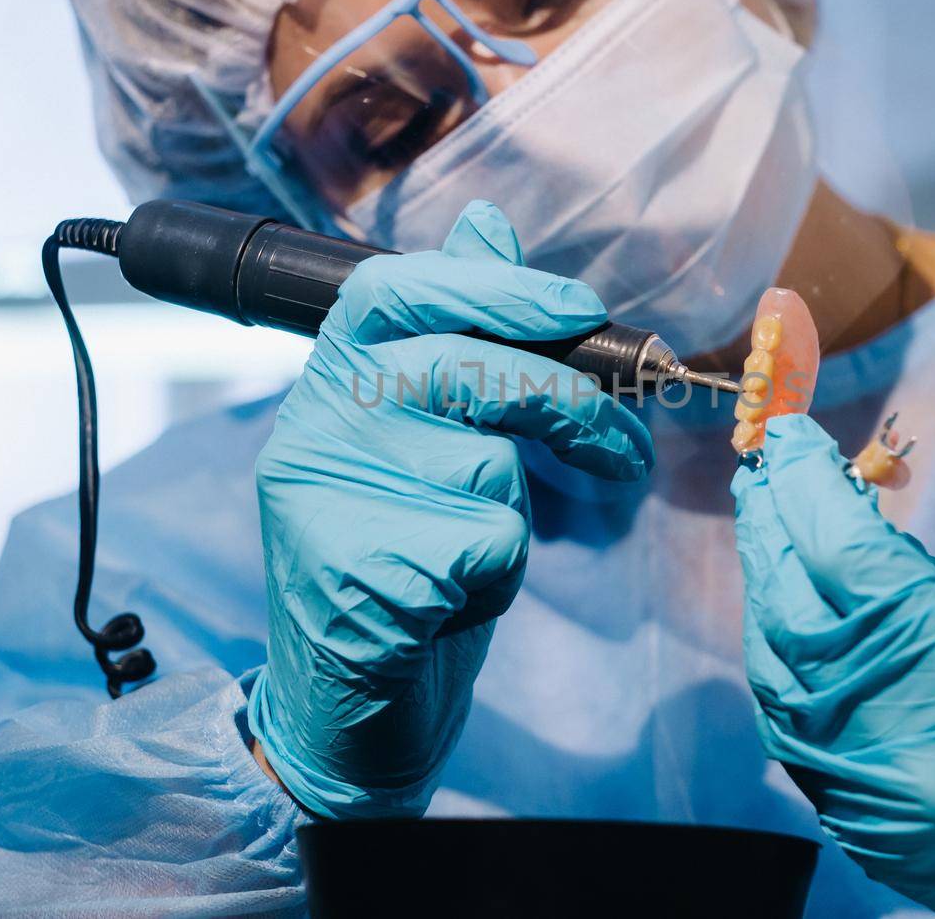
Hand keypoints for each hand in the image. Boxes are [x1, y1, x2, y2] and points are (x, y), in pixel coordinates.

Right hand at [250, 201, 653, 817]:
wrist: (347, 713)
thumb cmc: (404, 562)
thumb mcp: (432, 443)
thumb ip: (460, 337)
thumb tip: (487, 221)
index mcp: (325, 385)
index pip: (394, 288)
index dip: (495, 287)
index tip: (582, 307)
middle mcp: (310, 430)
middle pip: (462, 370)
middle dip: (567, 404)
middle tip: (624, 449)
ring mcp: (325, 503)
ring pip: (487, 466)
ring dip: (513, 519)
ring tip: (468, 559)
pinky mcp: (358, 574)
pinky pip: (487, 545)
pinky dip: (498, 580)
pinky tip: (450, 606)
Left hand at [732, 415, 934, 918]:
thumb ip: (914, 576)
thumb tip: (836, 516)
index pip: (846, 553)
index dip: (806, 484)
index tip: (787, 437)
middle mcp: (899, 730)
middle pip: (793, 607)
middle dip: (771, 532)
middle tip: (762, 478)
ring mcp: (869, 787)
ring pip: (774, 668)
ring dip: (766, 595)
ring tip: (769, 539)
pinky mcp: (855, 823)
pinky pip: (789, 728)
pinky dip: (781, 665)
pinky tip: (786, 621)